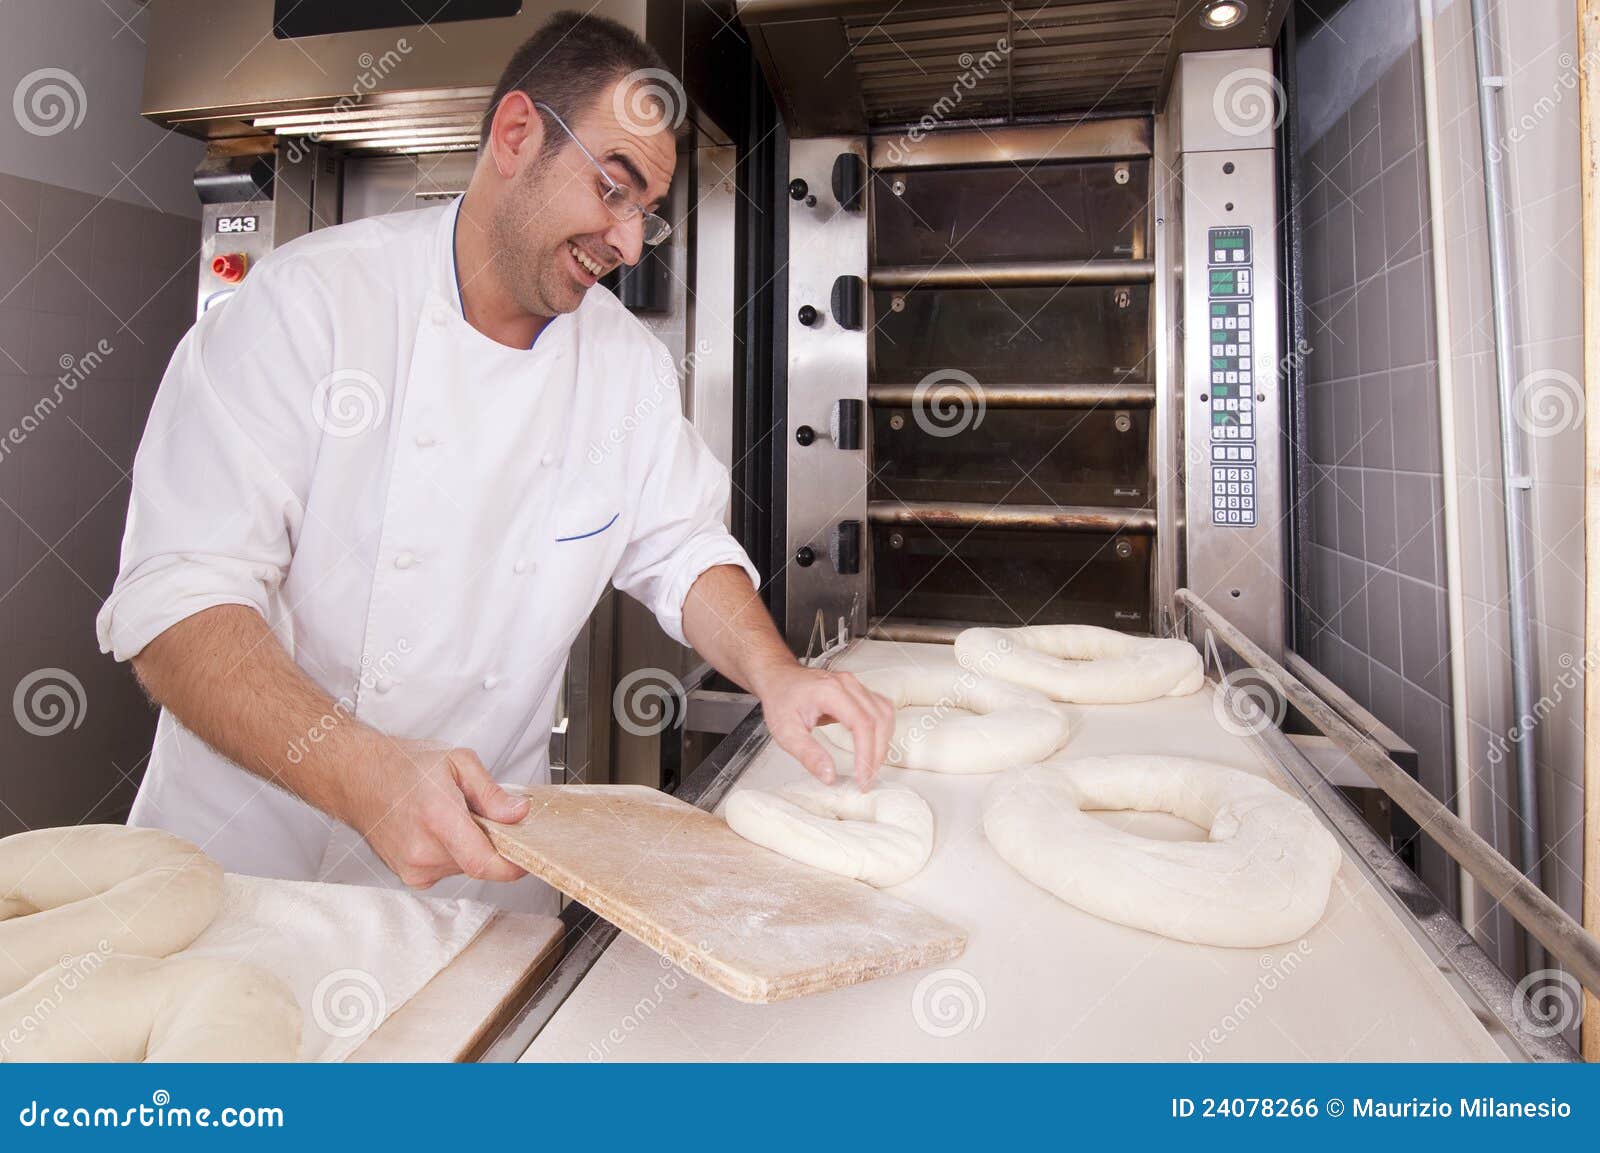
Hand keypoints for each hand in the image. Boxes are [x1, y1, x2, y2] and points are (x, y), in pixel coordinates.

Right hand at [338, 738, 529, 888]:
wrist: (358, 777)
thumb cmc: (402, 766)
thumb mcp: (457, 762)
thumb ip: (491, 792)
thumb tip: (518, 814)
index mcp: (437, 818)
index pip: (484, 862)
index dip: (513, 865)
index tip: (526, 857)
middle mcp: (422, 850)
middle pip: (479, 863)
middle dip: (489, 842)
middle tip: (477, 814)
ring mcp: (413, 868)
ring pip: (464, 867)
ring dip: (469, 847)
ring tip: (449, 818)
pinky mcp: (410, 877)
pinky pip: (448, 871)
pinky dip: (452, 854)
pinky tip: (436, 832)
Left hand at [753, 664, 895, 787]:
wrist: (779, 677)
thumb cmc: (780, 700)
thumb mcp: (786, 732)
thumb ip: (808, 755)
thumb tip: (829, 776)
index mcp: (830, 691)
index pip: (861, 723)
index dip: (866, 752)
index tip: (861, 777)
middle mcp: (847, 684)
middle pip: (878, 719)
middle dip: (876, 754)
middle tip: (866, 779)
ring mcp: (855, 685)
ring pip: (884, 714)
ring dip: (882, 743)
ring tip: (870, 767)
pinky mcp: (859, 691)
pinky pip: (881, 709)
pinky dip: (882, 730)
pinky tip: (874, 746)